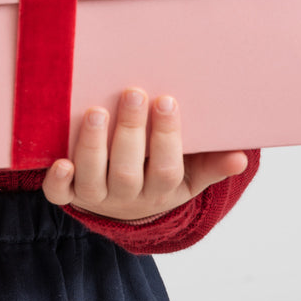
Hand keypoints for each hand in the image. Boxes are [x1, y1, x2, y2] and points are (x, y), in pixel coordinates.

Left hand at [41, 88, 247, 221]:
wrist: (126, 207)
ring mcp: (96, 197)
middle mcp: (127, 196)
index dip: (167, 137)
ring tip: (95, 112)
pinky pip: (60, 195)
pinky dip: (59, 180)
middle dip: (130, 131)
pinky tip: (60, 160)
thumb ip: (212, 165)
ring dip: (93, 146)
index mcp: (161, 190)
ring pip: (93, 178)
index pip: (166, 167)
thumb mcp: (190, 176)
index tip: (166, 100)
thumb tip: (241, 157)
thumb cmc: (161, 175)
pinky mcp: (70, 195)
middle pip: (127, 170)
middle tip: (133, 94)